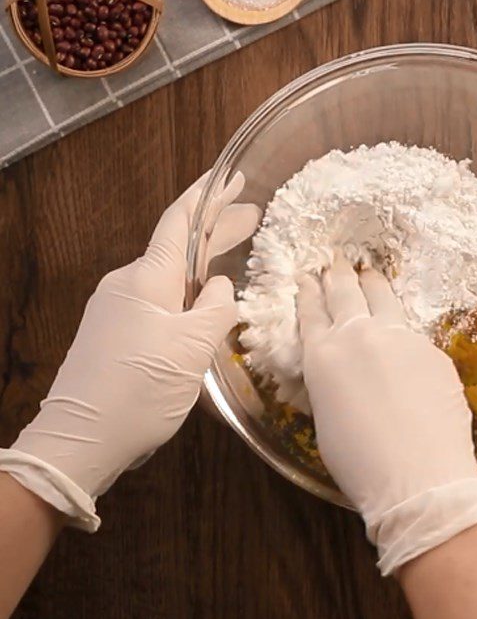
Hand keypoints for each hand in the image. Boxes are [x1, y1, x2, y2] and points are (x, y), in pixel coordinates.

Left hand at [0, 173, 259, 529]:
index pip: (179, 221)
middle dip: (216, 233)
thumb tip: (222, 289)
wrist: (81, 441)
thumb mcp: (192, 348)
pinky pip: (159, 306)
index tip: (231, 177)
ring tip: (237, 271)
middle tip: (253, 221)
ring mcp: (118, 311)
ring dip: (204, 272)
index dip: (207, 196)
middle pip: (178, 249)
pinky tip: (205, 315)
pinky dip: (187, 300)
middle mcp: (128, 286)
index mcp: (146, 279)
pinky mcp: (115, 336)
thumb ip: (217, 309)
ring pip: (170, 281)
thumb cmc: (139, 391)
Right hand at [297, 255, 476, 574]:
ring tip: (369, 274)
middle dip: (338, 276)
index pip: (311, 313)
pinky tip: (402, 337)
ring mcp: (399, 338)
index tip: (308, 279)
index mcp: (323, 356)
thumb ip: (330, 382)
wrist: (419, 477)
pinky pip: (411, 332)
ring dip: (372, 284)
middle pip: (345, 293)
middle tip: (336, 264)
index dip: (309, 294)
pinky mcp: (431, 349)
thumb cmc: (360, 463)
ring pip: (383, 298)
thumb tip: (340, 371)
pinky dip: (401, 329)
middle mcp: (358, 336)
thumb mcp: (326, 418)